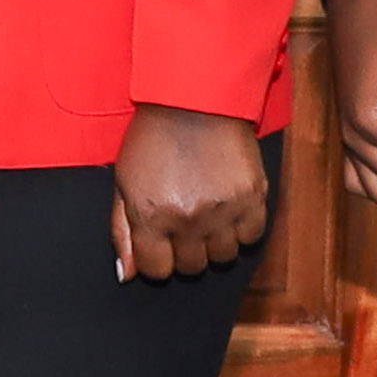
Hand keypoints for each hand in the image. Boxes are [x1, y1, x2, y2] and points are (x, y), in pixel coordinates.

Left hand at [108, 104, 271, 280]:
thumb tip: (125, 275)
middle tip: (184, 226)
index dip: (157, 260)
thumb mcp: (124, 182)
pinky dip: (242, 229)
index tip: (161, 244)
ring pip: (223, 257)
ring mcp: (223, 210)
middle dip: (185, 252)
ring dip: (214, 243)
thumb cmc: (153, 140)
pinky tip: (229, 209)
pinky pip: (252, 237)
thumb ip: (123, 231)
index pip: (156, 270)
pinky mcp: (253, 197)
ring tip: (207, 217)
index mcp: (150, 215)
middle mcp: (187, 218)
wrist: (194, 101)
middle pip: (192, 267)